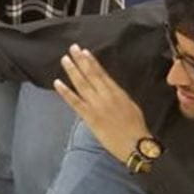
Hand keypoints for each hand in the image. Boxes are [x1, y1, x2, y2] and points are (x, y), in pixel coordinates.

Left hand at [53, 44, 151, 162]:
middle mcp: (106, 96)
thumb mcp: (130, 105)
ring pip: (81, 84)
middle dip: (80, 60)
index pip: (102, 73)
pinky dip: (65, 92)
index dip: (92, 62)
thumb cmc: (136, 127)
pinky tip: (57, 83)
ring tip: (65, 59)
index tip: (84, 51)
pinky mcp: (89, 117)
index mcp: (117, 92)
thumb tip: (107, 86)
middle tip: (72, 48)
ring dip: (72, 70)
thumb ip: (117, 94)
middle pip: (90, 74)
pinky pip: (75, 102)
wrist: (136, 146)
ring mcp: (96, 106)